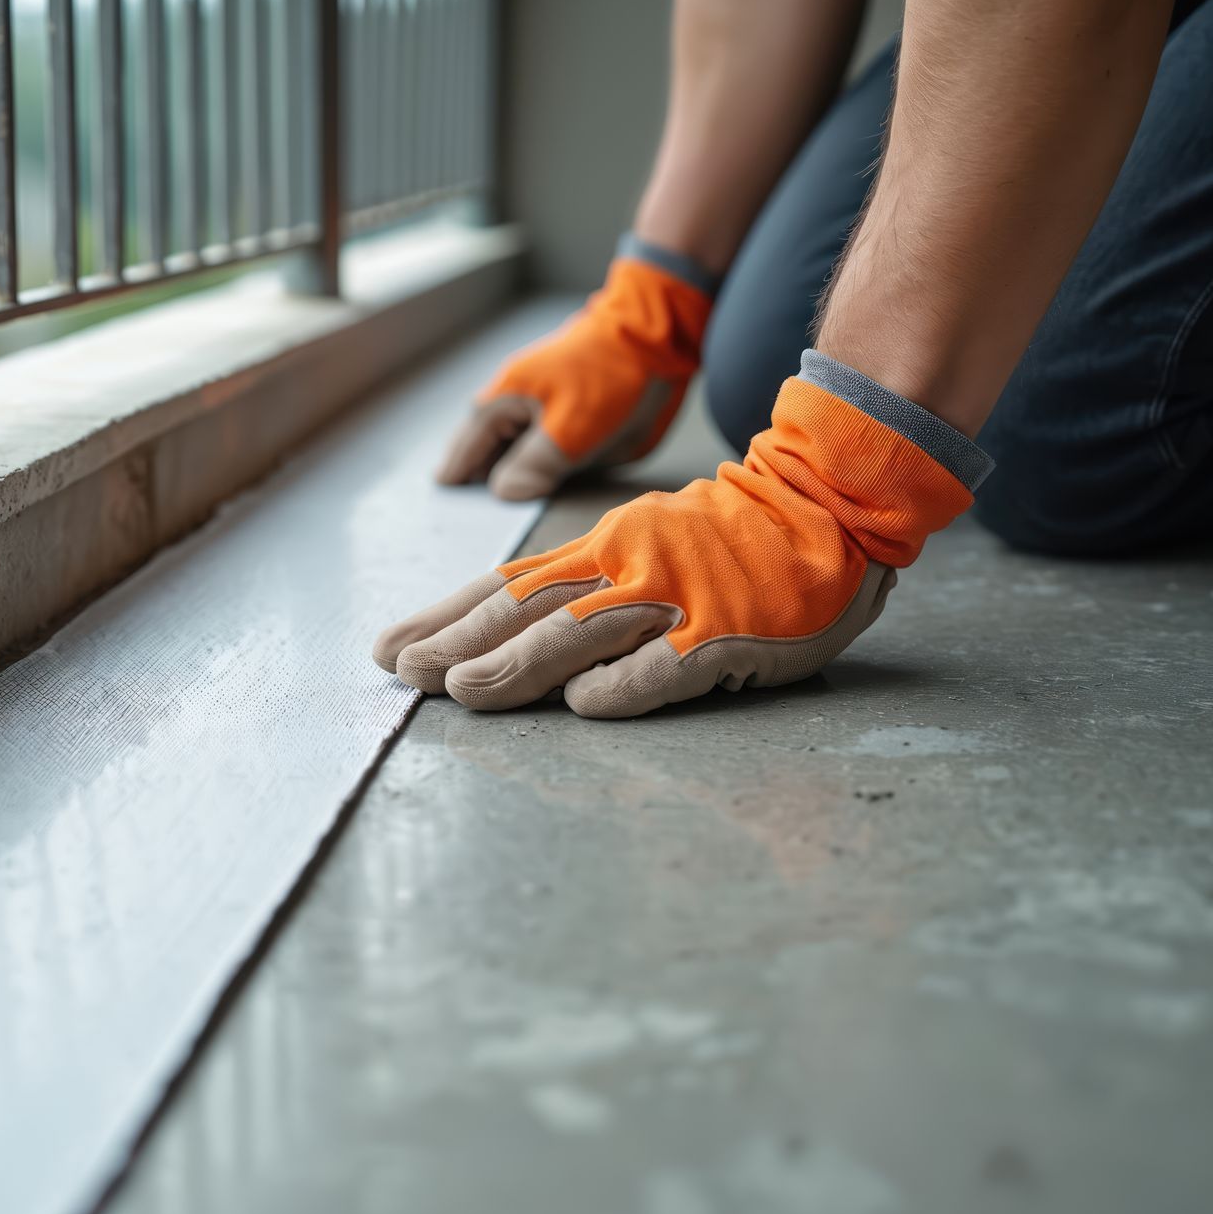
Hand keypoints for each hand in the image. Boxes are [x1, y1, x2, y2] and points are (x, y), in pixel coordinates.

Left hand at [385, 354, 988, 716]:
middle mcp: (624, 569)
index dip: (443, 618)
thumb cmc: (727, 541)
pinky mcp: (725, 634)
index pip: (504, 587)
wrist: (823, 506)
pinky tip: (583, 707)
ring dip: (517, 663)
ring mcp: (675, 601)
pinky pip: (669, 664)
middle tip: (400, 672)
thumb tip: (502, 641)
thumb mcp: (639, 548)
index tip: (389, 646)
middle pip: (525, 610)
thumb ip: (580, 589)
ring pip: (582, 633)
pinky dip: (626, 685)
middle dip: (457, 642)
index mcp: (600, 551)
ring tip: (462, 689)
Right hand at [437, 246, 712, 500]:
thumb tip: (503, 493)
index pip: (464, 455)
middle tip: (474, 516)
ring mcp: (535, 401)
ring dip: (506, 472)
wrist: (654, 333)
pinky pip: (535, 439)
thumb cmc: (610, 378)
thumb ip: (534, 466)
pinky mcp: (562, 405)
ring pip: (508, 447)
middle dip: (478, 480)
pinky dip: (532, 459)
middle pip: (481, 451)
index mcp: (500, 403)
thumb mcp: (571, 432)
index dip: (460, 484)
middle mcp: (510, 401)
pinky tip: (543, 479)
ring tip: (503, 502)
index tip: (453, 513)